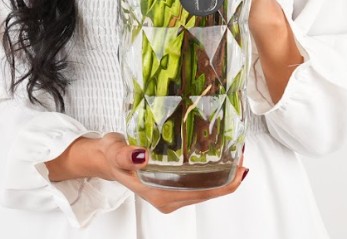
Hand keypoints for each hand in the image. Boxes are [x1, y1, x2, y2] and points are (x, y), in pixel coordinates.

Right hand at [47, 133, 248, 213]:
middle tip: (242, 150)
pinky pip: (198, 179)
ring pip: (205, 186)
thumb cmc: (112, 155)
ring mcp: (171, 191)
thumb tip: (142, 154)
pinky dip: (211, 168)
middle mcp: (170, 196)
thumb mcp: (116, 152)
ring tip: (235, 149)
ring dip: (222, 171)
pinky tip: (218, 152)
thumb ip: (126, 155)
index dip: (225, 183)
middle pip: (209, 191)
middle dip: (229, 175)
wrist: (104, 158)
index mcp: (162, 194)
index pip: (203, 193)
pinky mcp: (171, 182)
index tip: (241, 167)